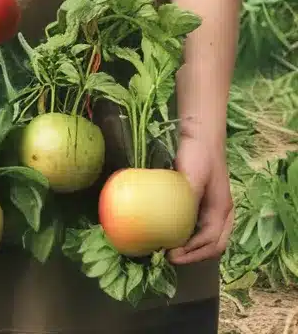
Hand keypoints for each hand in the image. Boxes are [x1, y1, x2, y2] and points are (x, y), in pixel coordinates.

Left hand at [168, 132, 233, 264]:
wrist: (200, 133)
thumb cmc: (199, 153)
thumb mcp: (193, 176)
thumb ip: (188, 197)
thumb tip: (172, 222)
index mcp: (222, 211)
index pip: (211, 242)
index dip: (193, 252)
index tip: (171, 255)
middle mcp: (221, 213)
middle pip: (213, 245)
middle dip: (193, 255)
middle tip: (169, 257)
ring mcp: (212, 207)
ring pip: (207, 236)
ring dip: (191, 246)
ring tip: (169, 248)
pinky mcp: (201, 200)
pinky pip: (197, 224)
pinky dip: (187, 233)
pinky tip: (170, 230)